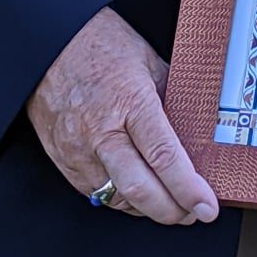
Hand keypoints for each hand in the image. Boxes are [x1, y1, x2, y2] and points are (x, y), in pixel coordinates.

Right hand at [26, 6, 219, 227]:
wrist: (48, 42)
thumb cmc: (101, 44)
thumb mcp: (149, 61)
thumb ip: (172, 98)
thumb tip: (199, 130)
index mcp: (130, 101)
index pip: (164, 157)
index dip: (188, 189)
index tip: (207, 207)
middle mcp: (101, 132)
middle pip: (140, 190)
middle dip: (172, 211)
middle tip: (193, 213)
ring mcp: (78, 150)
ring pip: (118, 198)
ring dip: (148, 208)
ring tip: (170, 202)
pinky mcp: (62, 160)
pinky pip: (95, 193)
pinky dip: (121, 199)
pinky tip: (138, 192)